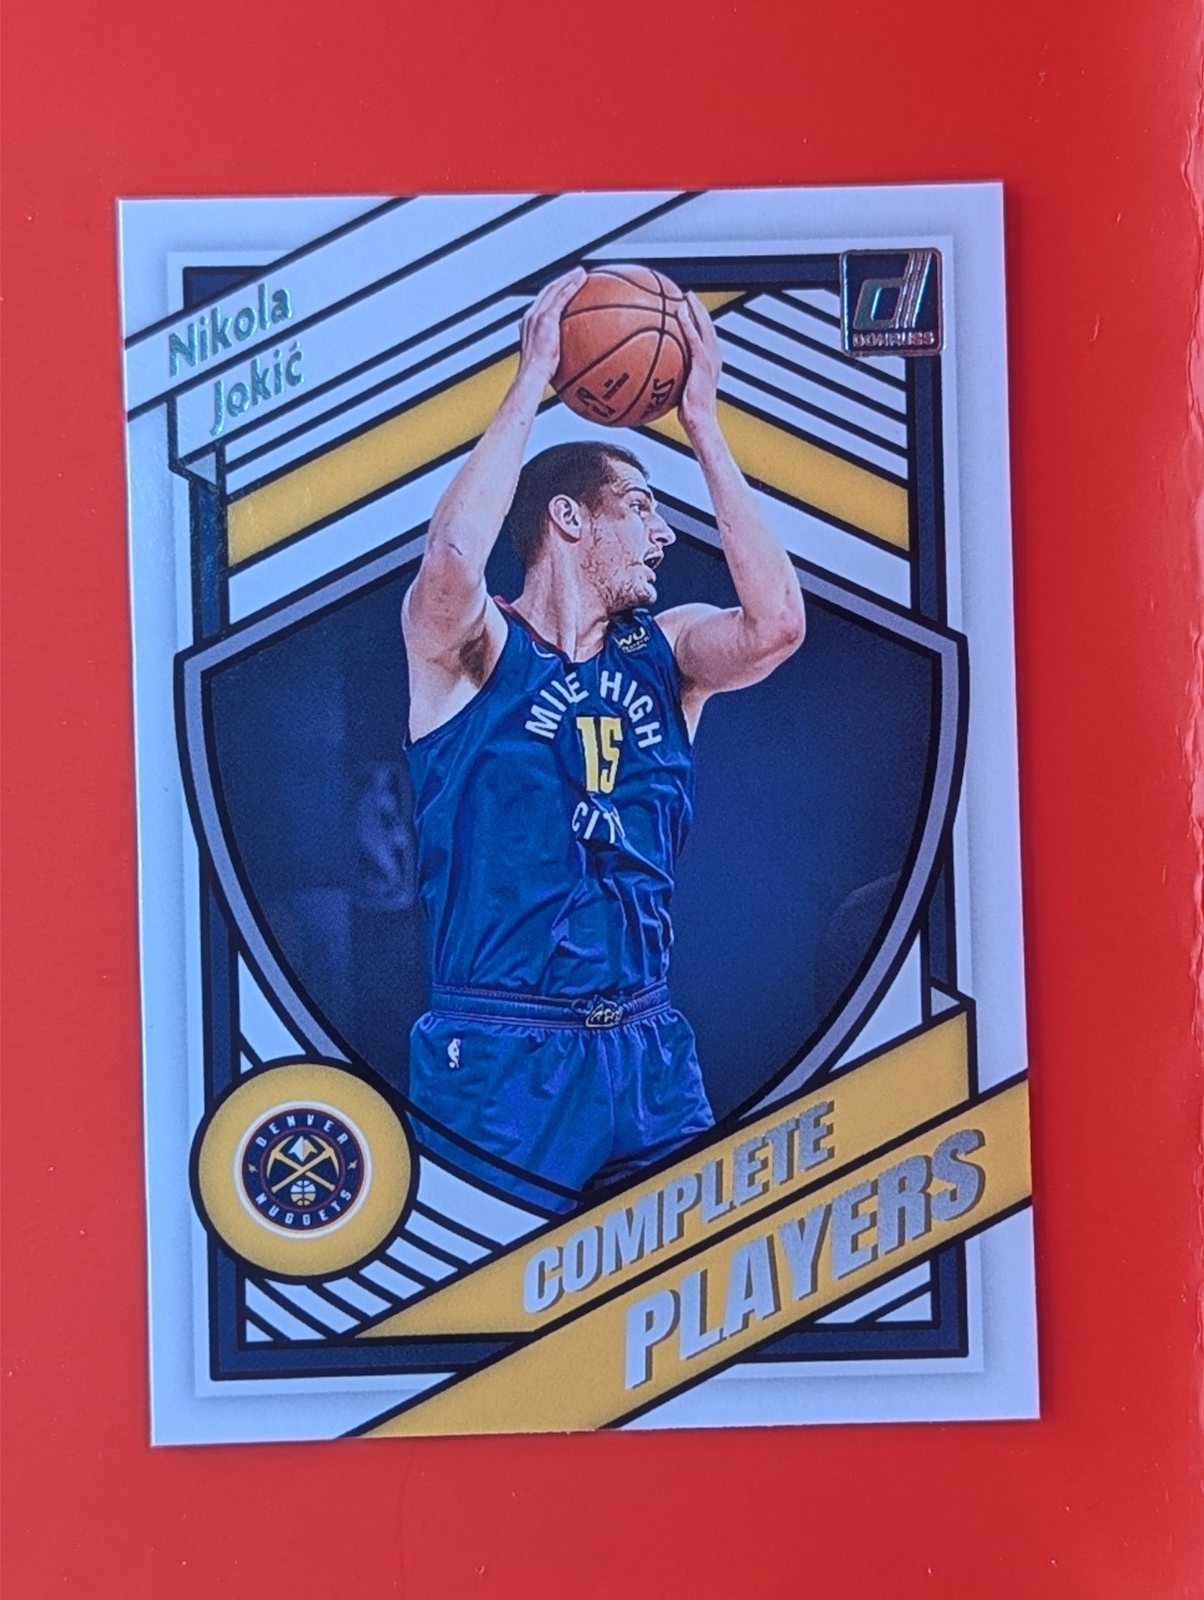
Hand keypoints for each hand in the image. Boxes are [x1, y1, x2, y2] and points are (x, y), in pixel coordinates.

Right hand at [518, 267, 586, 388]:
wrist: (531, 376)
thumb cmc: (538, 376)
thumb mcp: (545, 363)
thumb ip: (553, 355)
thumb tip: (569, 363)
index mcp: (528, 324)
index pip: (541, 303)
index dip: (554, 292)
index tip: (566, 287)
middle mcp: (530, 316)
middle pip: (547, 291)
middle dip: (562, 280)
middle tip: (576, 274)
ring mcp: (537, 316)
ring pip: (554, 289)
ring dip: (568, 278)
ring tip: (582, 273)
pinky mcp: (545, 318)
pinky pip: (561, 297)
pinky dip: (571, 286)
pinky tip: (583, 280)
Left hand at [675, 291, 721, 437]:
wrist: (700, 421)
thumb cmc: (689, 415)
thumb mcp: (679, 394)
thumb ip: (672, 381)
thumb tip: (653, 379)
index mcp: (711, 363)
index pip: (706, 337)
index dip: (699, 320)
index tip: (688, 308)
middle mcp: (714, 358)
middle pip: (708, 327)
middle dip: (698, 309)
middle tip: (687, 295)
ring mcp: (710, 360)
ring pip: (705, 327)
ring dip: (696, 310)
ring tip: (685, 296)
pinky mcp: (703, 364)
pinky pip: (695, 339)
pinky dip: (688, 324)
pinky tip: (679, 312)